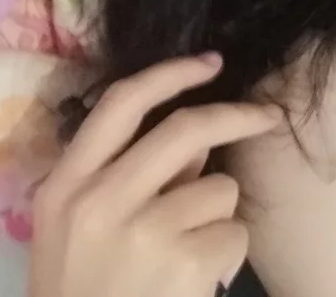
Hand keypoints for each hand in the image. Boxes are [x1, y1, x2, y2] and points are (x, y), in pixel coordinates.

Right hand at [30, 54, 281, 296]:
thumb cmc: (86, 292)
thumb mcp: (78, 231)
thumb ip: (126, 178)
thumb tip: (198, 134)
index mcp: (65, 187)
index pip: (120, 104)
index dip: (170, 73)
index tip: (211, 62)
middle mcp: (99, 201)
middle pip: (186, 129)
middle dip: (239, 116)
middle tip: (270, 115)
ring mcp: (143, 231)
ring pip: (220, 187)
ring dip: (219, 215)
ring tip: (188, 254)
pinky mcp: (184, 261)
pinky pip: (234, 232)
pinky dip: (228, 254)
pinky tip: (199, 280)